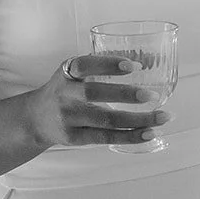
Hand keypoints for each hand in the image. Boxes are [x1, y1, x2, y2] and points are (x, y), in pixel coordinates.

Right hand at [29, 55, 171, 149]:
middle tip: (153, 95)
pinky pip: (106, 138)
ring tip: (163, 117)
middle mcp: (65, 95)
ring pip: (107, 121)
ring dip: (138, 120)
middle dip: (126, 95)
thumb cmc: (66, 90)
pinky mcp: (74, 138)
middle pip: (95, 94)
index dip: (108, 64)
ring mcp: (69, 118)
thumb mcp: (74, 72)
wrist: (36, 119)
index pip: (85, 65)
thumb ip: (102, 65)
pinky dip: (130, 136)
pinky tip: (150, 133)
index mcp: (66, 73)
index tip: (134, 66)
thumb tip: (149, 60)